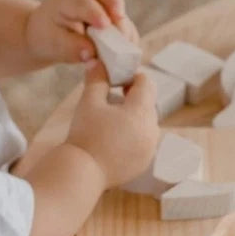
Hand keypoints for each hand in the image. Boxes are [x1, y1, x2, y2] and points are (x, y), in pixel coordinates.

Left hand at [23, 0, 139, 66]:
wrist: (47, 33)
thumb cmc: (48, 37)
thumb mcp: (52, 44)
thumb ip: (71, 48)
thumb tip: (92, 54)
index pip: (82, 2)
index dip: (94, 12)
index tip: (104, 25)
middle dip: (115, 2)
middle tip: (120, 19)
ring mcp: (101, 2)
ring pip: (119, 6)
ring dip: (124, 24)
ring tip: (126, 46)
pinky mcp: (112, 15)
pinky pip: (124, 22)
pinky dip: (128, 35)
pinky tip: (128, 51)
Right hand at [66, 60, 159, 187]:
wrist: (82, 173)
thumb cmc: (85, 135)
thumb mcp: (89, 102)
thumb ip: (96, 79)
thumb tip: (97, 62)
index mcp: (141, 111)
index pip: (146, 83)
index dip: (133, 77)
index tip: (118, 80)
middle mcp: (152, 129)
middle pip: (147, 103)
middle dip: (132, 97)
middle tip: (111, 97)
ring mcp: (150, 147)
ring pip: (146, 123)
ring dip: (133, 117)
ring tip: (110, 120)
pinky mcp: (145, 161)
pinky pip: (143, 141)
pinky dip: (133, 136)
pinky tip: (113, 139)